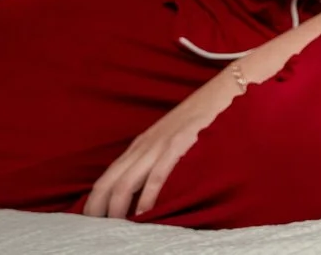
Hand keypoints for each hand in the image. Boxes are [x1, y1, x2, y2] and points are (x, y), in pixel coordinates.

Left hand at [85, 67, 241, 219]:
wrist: (228, 90)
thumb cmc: (204, 118)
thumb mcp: (172, 139)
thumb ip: (157, 160)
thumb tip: (146, 191)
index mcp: (140, 146)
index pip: (106, 178)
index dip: (94, 201)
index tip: (92, 220)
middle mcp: (145, 146)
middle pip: (109, 182)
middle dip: (99, 208)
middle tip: (97, 230)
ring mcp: (161, 144)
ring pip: (126, 182)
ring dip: (117, 208)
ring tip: (116, 227)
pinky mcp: (180, 143)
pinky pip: (156, 175)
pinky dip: (147, 197)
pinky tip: (145, 213)